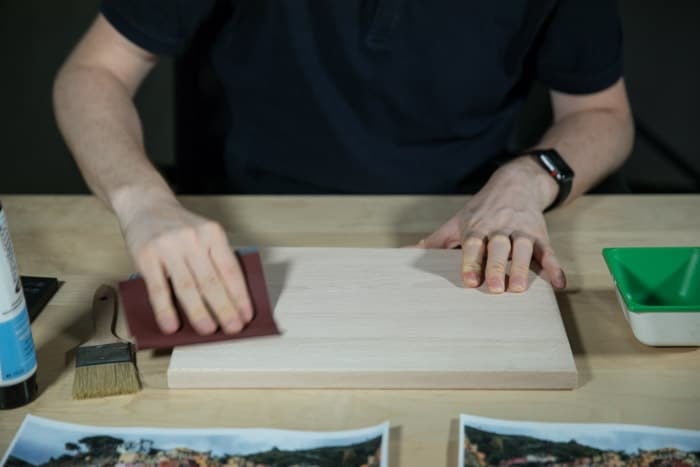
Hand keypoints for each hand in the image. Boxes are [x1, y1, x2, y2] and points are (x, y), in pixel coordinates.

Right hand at [115, 193, 252, 334]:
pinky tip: (171, 325)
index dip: (240, 295)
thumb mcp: (204, 234)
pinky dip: (165, 309)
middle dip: (224, 308)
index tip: (246, 315)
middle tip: (233, 328)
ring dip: (199, 312)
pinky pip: (158, 288)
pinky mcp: (147, 256)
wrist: (146, 204)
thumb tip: (229, 299)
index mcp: (213, 234)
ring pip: (187, 286)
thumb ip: (215, 259)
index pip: (231, 270)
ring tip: (208, 330)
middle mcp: (193, 239)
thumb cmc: (180, 226)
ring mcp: (169, 247)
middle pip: (211, 280)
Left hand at [416, 157, 566, 292]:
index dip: (471, 261)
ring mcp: (522, 232)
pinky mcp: (541, 236)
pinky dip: (555, 267)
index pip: (472, 243)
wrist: (516, 184)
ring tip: (519, 288)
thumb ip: (435, 241)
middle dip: (496, 265)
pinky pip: (549, 252)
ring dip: (522, 268)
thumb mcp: (457, 222)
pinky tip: (558, 284)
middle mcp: (500, 228)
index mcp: (477, 227)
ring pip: (524, 248)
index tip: (469, 280)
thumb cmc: (481, 210)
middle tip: (494, 287)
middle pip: (498, 246)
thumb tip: (403, 252)